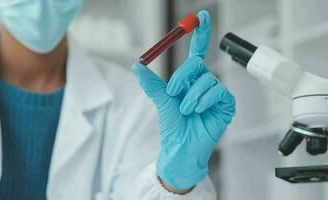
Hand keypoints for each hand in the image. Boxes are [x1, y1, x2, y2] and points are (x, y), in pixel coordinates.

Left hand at [132, 10, 234, 190]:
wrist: (181, 146)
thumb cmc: (172, 125)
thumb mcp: (161, 100)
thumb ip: (151, 83)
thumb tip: (136, 65)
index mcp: (189, 79)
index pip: (197, 51)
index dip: (200, 33)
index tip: (200, 16)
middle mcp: (203, 83)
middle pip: (198, 64)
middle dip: (183, 76)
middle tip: (172, 92)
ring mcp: (215, 93)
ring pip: (208, 79)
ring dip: (193, 95)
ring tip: (186, 110)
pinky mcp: (226, 104)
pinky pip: (219, 91)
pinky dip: (206, 100)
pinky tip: (199, 111)